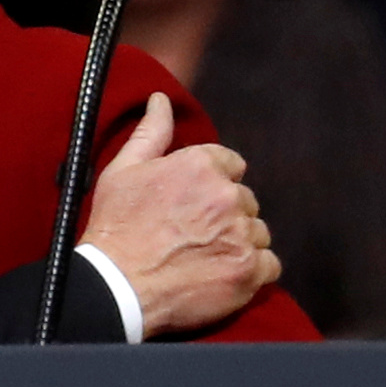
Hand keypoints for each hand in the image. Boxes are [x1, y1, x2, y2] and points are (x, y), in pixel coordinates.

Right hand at [81, 93, 278, 337]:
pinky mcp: (249, 271)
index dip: (211, 184)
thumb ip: (151, 132)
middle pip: (245, 199)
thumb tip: (161, 100)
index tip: (192, 204)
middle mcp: (226, 196)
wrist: (115, 286)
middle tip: (192, 234)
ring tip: (204, 256)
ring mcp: (240, 234)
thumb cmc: (115, 227)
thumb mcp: (122, 171)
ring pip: (257, 231)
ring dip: (238, 242)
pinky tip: (222, 273)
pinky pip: (270, 264)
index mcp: (199, 165)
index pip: (231, 164)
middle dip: (225, 214)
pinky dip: (252, 270)